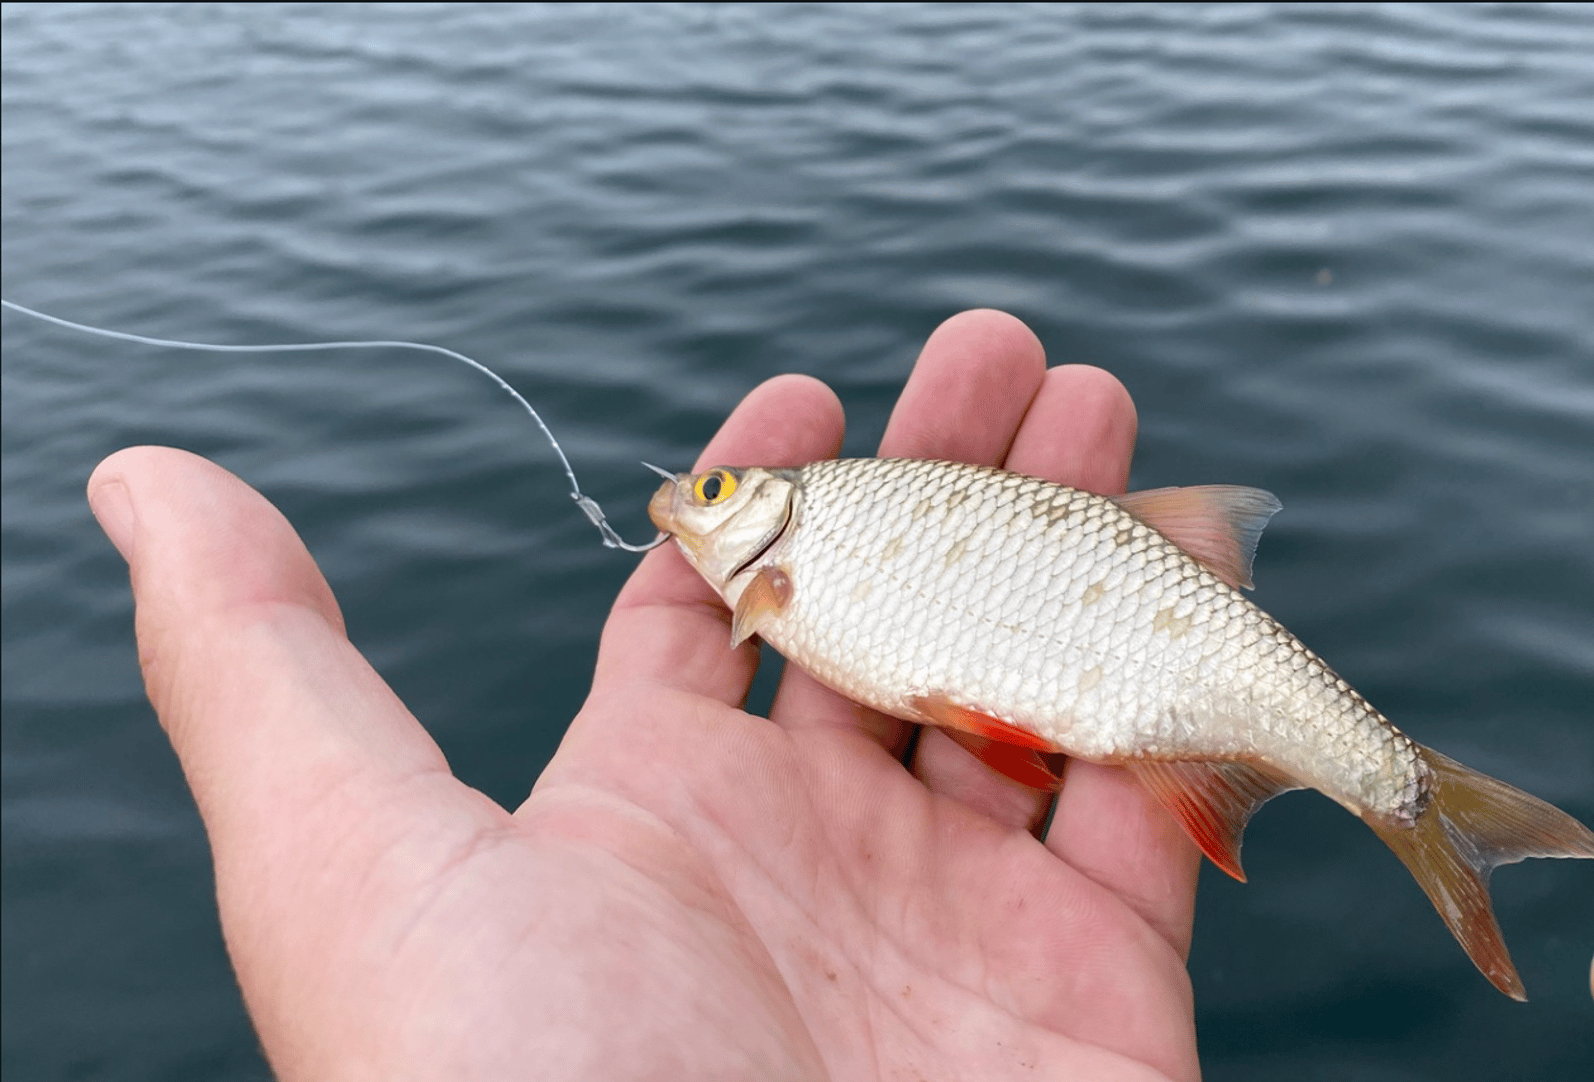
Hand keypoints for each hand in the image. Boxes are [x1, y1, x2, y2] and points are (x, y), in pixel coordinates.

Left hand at [87, 310, 1203, 1080]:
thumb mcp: (356, 870)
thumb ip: (268, 669)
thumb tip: (147, 489)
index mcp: (653, 812)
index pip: (717, 617)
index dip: (764, 497)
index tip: (811, 393)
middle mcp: (812, 857)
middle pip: (897, 617)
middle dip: (954, 477)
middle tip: (1007, 359)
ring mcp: (961, 919)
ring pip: (1036, 687)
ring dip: (1073, 545)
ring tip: (1101, 419)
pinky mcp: (1098, 986)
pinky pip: (1161, 807)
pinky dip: (1181, 689)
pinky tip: (1186, 569)